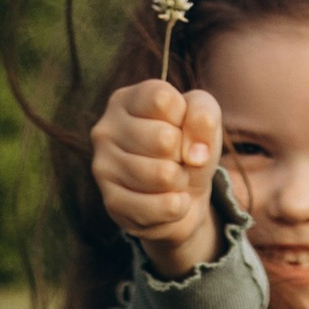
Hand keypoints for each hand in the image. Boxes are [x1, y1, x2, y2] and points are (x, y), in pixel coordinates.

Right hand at [91, 76, 224, 274]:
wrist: (180, 194)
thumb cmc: (187, 146)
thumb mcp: (203, 118)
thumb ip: (204, 116)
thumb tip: (195, 155)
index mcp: (126, 100)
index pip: (163, 101)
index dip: (185, 118)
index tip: (180, 128)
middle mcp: (106, 129)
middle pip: (164, 139)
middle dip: (184, 154)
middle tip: (177, 159)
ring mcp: (103, 167)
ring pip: (162, 175)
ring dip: (181, 181)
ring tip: (173, 178)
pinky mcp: (112, 202)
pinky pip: (159, 207)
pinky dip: (177, 206)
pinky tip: (171, 200)